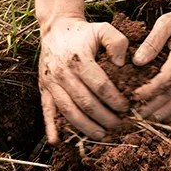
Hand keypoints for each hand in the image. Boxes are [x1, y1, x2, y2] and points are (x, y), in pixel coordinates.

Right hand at [39, 17, 130, 143]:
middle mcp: (62, 72)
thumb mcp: (103, 28)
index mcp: (78, 59)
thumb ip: (117, 42)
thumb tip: (122, 64)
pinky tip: (56, 142)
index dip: (115, 100)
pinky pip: (46, 111)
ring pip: (69, 111)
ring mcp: (51, 83)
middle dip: (105, 118)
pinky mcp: (44, 89)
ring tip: (102, 135)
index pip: (100, 86)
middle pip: (86, 102)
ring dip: (86, 127)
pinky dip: (51, 128)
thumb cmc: (84, 33)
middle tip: (120, 125)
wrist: (56, 29)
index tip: (126, 108)